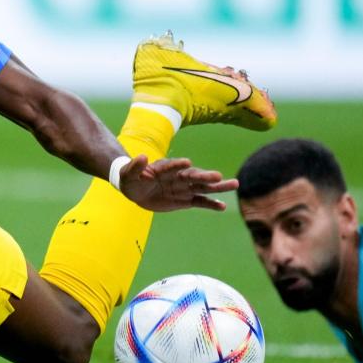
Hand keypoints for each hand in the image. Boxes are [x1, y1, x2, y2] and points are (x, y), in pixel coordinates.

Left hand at [118, 156, 237, 211]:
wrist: (136, 189)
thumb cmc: (131, 178)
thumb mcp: (129, 173)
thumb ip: (135, 166)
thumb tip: (142, 156)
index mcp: (164, 168)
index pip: (172, 166)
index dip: (178, 165)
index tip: (187, 162)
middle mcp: (178, 176)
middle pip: (193, 176)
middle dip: (204, 176)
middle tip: (218, 176)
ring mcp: (183, 188)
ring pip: (202, 187)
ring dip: (217, 187)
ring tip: (234, 184)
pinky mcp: (185, 200)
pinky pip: (200, 202)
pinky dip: (211, 204)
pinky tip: (223, 206)